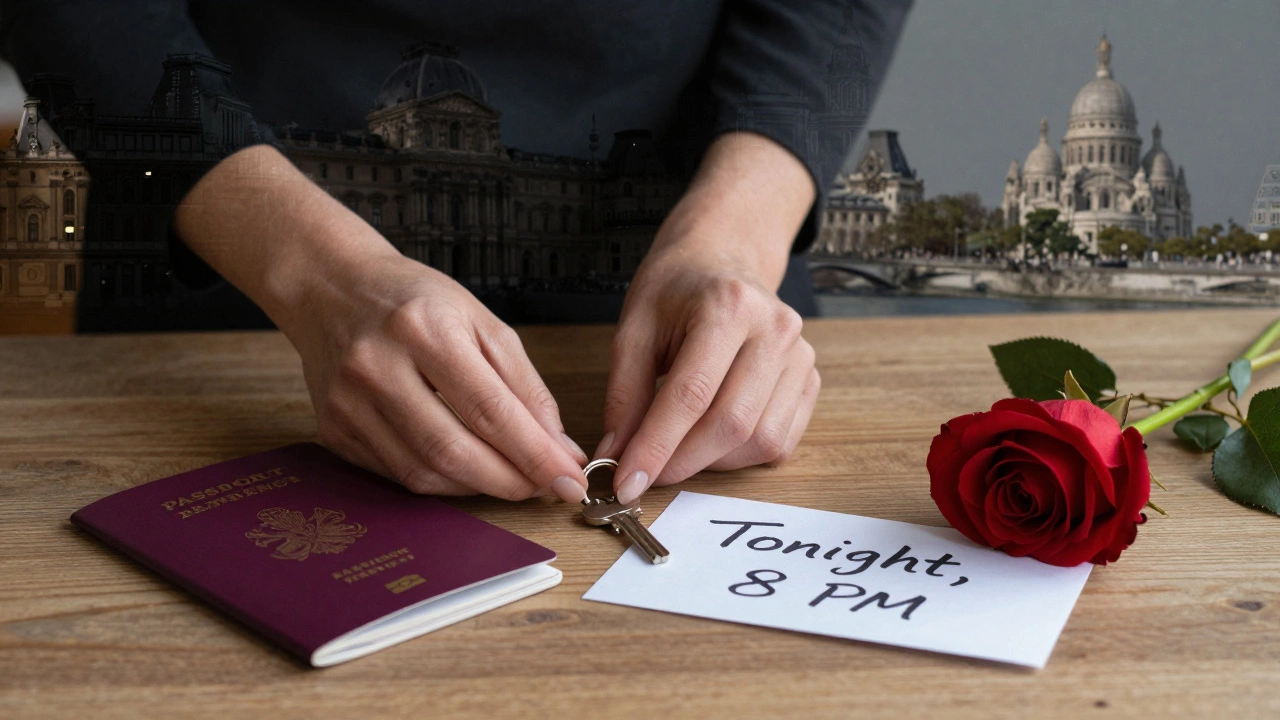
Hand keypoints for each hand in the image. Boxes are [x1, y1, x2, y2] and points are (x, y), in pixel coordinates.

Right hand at [294, 253, 590, 501]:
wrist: (332, 289)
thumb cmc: (414, 301)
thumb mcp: (481, 321)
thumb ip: (524, 385)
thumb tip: (558, 447)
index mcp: (422, 329)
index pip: (490, 410)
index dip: (535, 455)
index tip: (569, 481)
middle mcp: (377, 367)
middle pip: (453, 451)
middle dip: (510, 481)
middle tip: (546, 489)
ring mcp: (348, 403)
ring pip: (424, 473)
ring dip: (478, 487)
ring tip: (511, 479)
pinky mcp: (334, 431)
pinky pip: (398, 475)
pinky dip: (442, 482)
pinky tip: (467, 470)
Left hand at [598, 133, 820, 503]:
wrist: (723, 258)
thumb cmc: (676, 289)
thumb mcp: (634, 327)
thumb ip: (624, 395)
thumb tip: (616, 457)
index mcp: (727, 306)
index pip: (690, 395)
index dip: (656, 446)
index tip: (626, 481)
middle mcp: (774, 329)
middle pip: (731, 423)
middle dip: (682, 461)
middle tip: (645, 474)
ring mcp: (800, 355)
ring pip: (760, 439)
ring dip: (711, 461)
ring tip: (678, 447)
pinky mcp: (810, 378)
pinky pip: (780, 440)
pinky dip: (740, 455)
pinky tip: (711, 439)